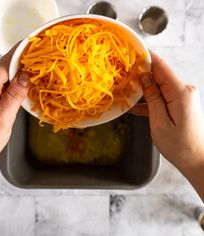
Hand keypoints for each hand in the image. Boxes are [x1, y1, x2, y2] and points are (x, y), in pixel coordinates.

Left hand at [0, 46, 29, 188]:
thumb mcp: (2, 121)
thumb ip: (13, 97)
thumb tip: (25, 76)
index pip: (4, 64)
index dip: (19, 52)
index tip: (33, 42)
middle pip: (4, 67)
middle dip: (22, 59)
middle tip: (41, 54)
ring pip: (5, 75)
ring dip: (20, 70)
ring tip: (38, 66)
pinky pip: (4, 85)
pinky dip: (16, 81)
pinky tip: (26, 82)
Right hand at [129, 51, 203, 199]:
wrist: (196, 159)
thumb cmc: (178, 145)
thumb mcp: (159, 122)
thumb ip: (152, 98)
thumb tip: (144, 78)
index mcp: (180, 93)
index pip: (161, 67)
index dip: (146, 57)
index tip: (132, 49)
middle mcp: (183, 90)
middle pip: (159, 74)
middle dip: (141, 72)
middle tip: (123, 72)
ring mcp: (182, 97)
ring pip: (158, 86)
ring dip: (143, 87)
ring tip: (125, 89)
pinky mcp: (179, 103)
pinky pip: (161, 96)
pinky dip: (149, 99)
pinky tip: (135, 104)